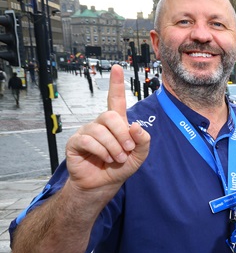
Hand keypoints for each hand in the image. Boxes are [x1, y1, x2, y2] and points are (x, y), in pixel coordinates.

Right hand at [64, 65, 148, 191]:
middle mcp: (100, 124)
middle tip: (127, 149)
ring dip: (113, 147)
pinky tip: (104, 158)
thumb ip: (143, 141)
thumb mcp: (139, 155)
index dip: (116, 84)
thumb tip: (135, 125)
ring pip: (100, 130)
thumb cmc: (120, 167)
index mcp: (116, 123)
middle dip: (122, 134)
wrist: (103, 185)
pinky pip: (88, 140)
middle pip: (110, 116)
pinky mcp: (75, 142)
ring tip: (116, 158)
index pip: (115, 99)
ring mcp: (86, 131)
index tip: (117, 68)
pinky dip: (101, 151)